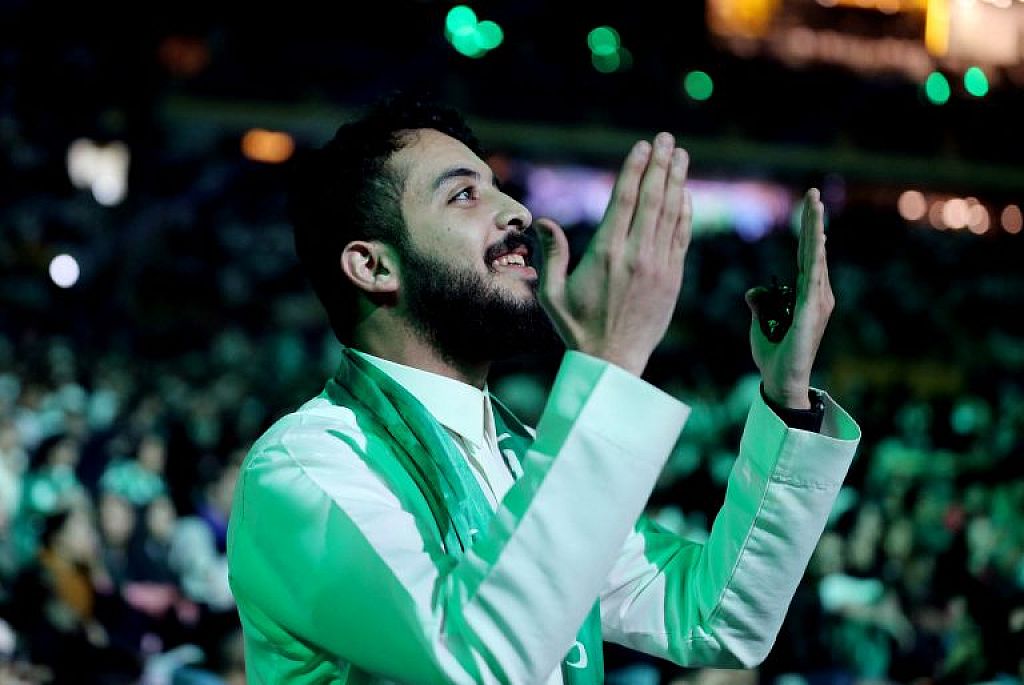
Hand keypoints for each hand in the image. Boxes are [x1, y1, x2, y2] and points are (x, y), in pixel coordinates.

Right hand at [534, 133, 691, 375]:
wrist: (613, 361)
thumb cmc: (577, 327)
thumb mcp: (553, 293)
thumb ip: (552, 254)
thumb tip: (543, 221)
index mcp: (605, 254)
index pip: (624, 200)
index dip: (635, 170)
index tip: (643, 146)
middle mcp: (635, 256)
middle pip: (652, 199)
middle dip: (660, 165)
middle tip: (667, 139)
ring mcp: (658, 267)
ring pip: (671, 214)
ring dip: (677, 182)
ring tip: (681, 155)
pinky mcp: (672, 279)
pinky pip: (681, 238)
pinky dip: (685, 213)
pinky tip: (685, 194)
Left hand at [746, 188, 834, 408]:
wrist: (781, 379)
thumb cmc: (774, 353)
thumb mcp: (761, 322)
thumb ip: (761, 303)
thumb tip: (753, 290)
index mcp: (806, 295)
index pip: (805, 256)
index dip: (807, 232)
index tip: (809, 209)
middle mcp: (818, 294)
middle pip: (814, 251)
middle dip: (813, 221)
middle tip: (812, 194)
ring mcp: (818, 302)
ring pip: (815, 258)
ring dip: (815, 231)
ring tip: (815, 206)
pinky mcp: (812, 311)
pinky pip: (813, 278)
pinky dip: (814, 257)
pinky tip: (817, 239)